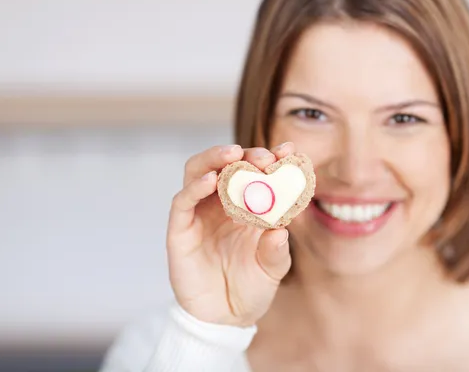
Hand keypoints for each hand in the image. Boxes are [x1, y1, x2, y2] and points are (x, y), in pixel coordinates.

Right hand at [166, 142, 294, 326]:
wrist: (225, 318)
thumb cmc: (252, 287)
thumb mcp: (273, 269)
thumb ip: (277, 250)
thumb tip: (281, 230)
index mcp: (247, 205)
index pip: (256, 172)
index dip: (271, 158)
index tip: (289, 150)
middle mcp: (221, 203)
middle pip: (225, 164)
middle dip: (245, 154)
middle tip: (263, 156)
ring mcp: (199, 213)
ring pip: (198, 172)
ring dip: (214, 158)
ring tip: (233, 154)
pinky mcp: (180, 230)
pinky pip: (182, 201)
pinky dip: (194, 187)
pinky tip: (210, 181)